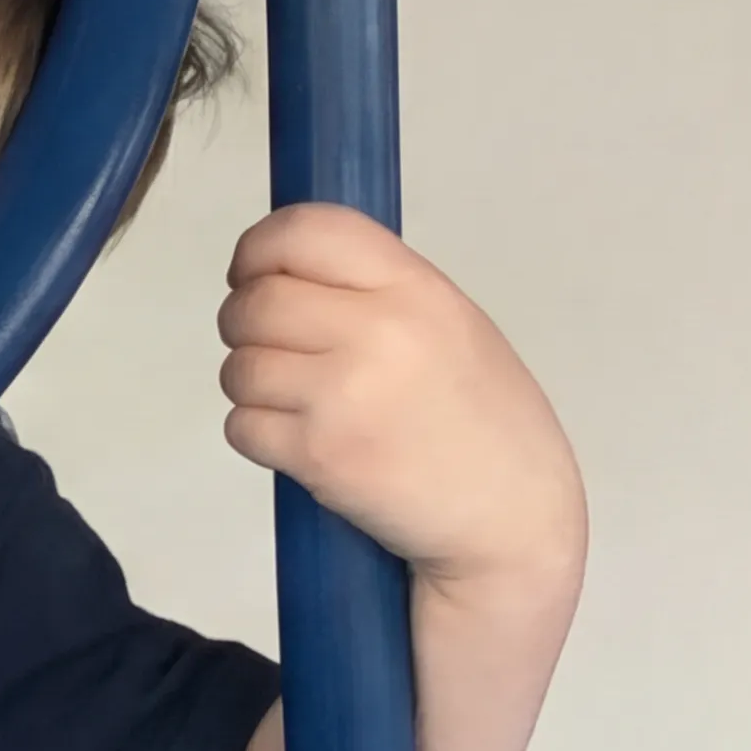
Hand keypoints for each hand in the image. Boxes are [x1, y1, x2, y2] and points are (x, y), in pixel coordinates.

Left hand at [217, 204, 587, 589]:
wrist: (511, 521)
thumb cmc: (484, 425)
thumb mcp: (453, 325)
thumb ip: (376, 288)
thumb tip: (285, 267)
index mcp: (416, 289)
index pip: (307, 230)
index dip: (260, 247)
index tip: (250, 272)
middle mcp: (380, 332)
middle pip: (256, 300)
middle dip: (244, 323)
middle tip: (268, 346)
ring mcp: (344, 395)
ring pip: (239, 366)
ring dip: (250, 384)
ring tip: (297, 402)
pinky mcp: (319, 454)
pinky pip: (241, 425)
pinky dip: (257, 435)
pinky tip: (302, 443)